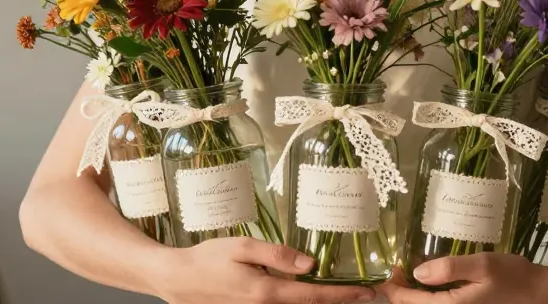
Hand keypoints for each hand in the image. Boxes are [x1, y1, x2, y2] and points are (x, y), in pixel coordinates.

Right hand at [151, 237, 376, 303]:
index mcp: (268, 293)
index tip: (369, 292)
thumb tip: (311, 265)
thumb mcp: (243, 248)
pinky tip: (314, 292)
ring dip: (324, 301)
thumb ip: (278, 255)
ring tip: (348, 292)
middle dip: (341, 300)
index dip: (344, 295)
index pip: (315, 296)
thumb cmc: (209, 259)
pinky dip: (304, 302)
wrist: (178, 281)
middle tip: (368, 292)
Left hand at [380, 254, 547, 302]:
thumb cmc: (514, 278)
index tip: (388, 272)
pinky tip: (432, 281)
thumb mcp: (482, 265)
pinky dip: (430, 297)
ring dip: (415, 296)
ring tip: (411, 274)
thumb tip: (418, 272)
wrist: (543, 295)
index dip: (394, 289)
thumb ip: (449, 268)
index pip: (412, 303)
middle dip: (402, 293)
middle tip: (398, 270)